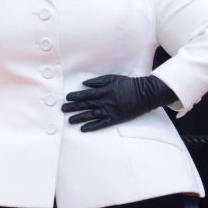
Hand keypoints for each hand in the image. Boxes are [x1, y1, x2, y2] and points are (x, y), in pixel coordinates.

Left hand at [61, 74, 176, 131]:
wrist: (144, 94)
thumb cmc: (128, 84)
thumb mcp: (114, 78)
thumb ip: (99, 81)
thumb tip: (85, 84)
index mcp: (105, 90)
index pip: (86, 94)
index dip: (75, 96)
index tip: (67, 98)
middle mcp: (105, 101)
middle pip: (86, 105)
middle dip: (73, 107)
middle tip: (63, 109)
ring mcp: (110, 111)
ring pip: (91, 115)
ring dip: (79, 118)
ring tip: (69, 120)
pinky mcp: (115, 118)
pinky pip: (101, 124)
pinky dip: (92, 126)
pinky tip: (83, 129)